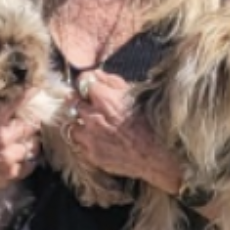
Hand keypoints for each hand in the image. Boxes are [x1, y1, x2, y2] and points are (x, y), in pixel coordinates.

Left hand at [68, 70, 182, 194]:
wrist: (157, 154)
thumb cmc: (150, 121)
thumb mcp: (134, 94)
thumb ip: (111, 82)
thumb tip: (95, 74)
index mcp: (104, 98)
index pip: (83, 82)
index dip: (87, 83)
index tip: (90, 87)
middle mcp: (93, 117)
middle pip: (73, 102)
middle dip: (80, 101)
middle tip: (89, 105)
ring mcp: (90, 137)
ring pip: (71, 125)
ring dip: (79, 123)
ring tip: (91, 125)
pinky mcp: (92, 155)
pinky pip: (79, 144)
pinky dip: (84, 140)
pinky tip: (97, 139)